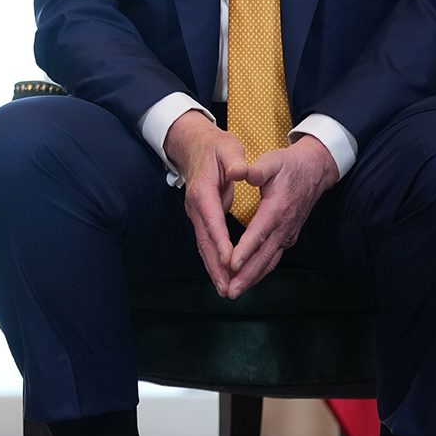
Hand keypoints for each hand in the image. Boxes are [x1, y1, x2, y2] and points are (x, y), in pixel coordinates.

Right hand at [166, 110, 245, 297]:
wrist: (194, 146)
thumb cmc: (216, 147)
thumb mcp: (227, 147)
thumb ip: (234, 160)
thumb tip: (240, 171)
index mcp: (203, 191)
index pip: (212, 220)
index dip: (221, 242)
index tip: (231, 261)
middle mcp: (196, 207)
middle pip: (205, 241)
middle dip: (216, 265)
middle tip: (227, 287)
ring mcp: (196, 214)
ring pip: (204, 246)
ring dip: (214, 268)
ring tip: (225, 289)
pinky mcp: (200, 218)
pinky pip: (206, 243)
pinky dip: (213, 260)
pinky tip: (221, 274)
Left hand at [220, 136, 337, 297]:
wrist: (314, 171)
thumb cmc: (288, 166)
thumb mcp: (272, 161)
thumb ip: (257, 170)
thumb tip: (242, 171)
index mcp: (277, 208)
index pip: (259, 232)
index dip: (245, 249)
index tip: (231, 264)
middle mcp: (284, 226)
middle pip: (264, 256)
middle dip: (246, 275)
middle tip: (230, 291)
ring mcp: (287, 234)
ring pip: (269, 261)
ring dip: (252, 278)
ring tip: (234, 292)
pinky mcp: (287, 238)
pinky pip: (272, 258)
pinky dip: (259, 271)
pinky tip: (247, 280)